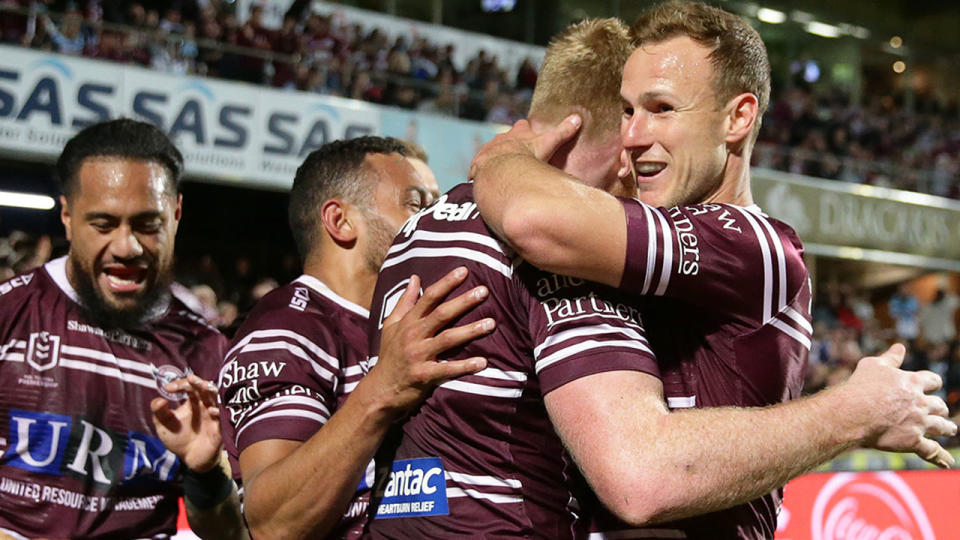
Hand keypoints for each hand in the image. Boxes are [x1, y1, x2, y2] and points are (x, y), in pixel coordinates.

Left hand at [151, 374, 223, 472]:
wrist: (190, 459)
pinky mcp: (220, 427)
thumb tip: (159, 400)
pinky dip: (218, 412)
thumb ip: (159, 412)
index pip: (189, 387)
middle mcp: (205, 405)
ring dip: (212, 391)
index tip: (169, 388)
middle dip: (199, 382)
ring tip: (205, 386)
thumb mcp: (164, 425)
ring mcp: (214, 415)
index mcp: (193, 402)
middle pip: (205, 388)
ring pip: (217, 398)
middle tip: (191, 379)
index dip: (180, 384)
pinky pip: (223, 417)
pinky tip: (211, 411)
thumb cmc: (178, 439)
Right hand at [368, 267, 494, 416]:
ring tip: (491, 323)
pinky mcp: (424, 375)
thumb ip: (405, 302)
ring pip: (448, 339)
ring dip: (471, 331)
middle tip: (484, 291)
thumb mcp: (391, 325)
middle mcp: (413, 335)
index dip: (446, 283)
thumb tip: (414, 278)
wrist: (380, 389)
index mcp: (408, 322)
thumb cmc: (390, 355)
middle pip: (441, 314)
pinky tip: (483, 362)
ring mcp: (418, 355)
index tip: (464, 271)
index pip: (429, 297)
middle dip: (463, 301)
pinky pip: (447, 369)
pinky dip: (465, 366)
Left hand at [469, 114, 581, 180]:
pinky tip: (488, 179)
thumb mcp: (548, 142)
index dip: (526, 129)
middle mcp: (501, 138)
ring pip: (492, 150)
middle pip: (506, 137)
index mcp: (518, 132)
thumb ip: (563, 132)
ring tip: (502, 167)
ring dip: (496, 157)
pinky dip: (484, 171)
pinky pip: (481, 167)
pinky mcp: (479, 163)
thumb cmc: (526, 154)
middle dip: (510, 142)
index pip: (523, 126)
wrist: (501, 167)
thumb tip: (578, 118)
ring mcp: (489, 150)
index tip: (528, 130)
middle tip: (515, 151)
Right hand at [845, 344, 956, 467]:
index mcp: (913, 382)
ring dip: (946, 427)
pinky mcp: (913, 441)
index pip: (933, 380)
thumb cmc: (860, 387)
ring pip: (940, 426)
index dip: (932, 383)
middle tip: (940, 410)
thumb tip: (900, 347)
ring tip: (950, 429)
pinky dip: (940, 456)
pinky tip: (947, 462)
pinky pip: (931, 450)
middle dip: (939, 407)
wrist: (854, 413)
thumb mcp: (873, 365)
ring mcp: (919, 423)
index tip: (931, 385)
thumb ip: (890, 358)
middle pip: (939, 405)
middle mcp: (921, 403)